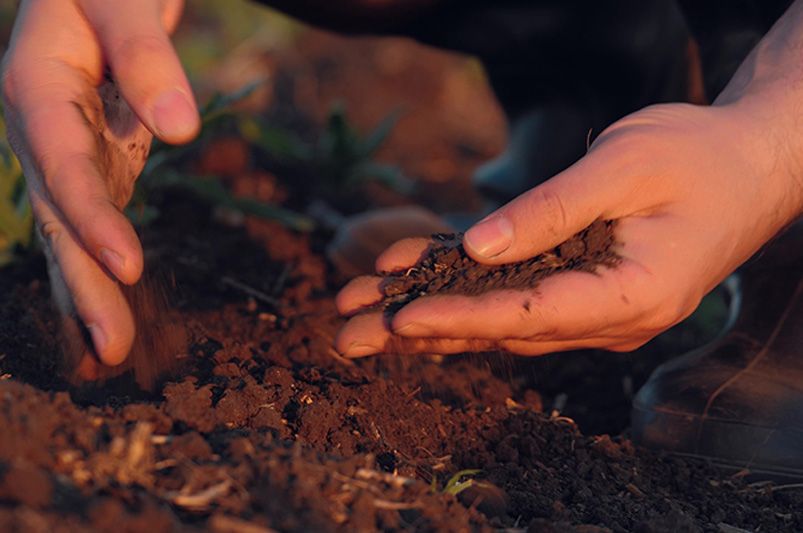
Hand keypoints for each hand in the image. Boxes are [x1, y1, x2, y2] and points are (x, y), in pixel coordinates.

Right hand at [2, 0, 198, 364]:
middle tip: (112, 350)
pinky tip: (113, 306)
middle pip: (62, 215)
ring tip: (112, 351)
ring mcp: (65, 149)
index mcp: (35, 89)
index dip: (91, 219)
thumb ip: (146, 57)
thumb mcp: (121, 1)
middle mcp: (41, 129)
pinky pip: (97, 217)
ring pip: (75, 227)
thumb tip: (180, 132)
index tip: (127, 269)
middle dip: (84, 284)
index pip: (63, 166)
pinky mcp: (95, 157)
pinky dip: (103, 263)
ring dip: (91, 289)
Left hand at [335, 101, 802, 356]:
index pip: (531, 315)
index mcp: (632, 295)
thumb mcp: (625, 167)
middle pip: (500, 329)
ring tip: (356, 316)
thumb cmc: (697, 159)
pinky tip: (405, 284)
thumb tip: (478, 248)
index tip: (401, 318)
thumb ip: (553, 210)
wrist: (747, 169)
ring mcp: (594, 310)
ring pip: (496, 319)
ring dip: (426, 314)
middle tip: (346, 335)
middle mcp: (609, 318)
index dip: (462, 317)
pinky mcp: (580, 290)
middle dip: (421, 327)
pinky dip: (458, 288)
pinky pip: (511, 294)